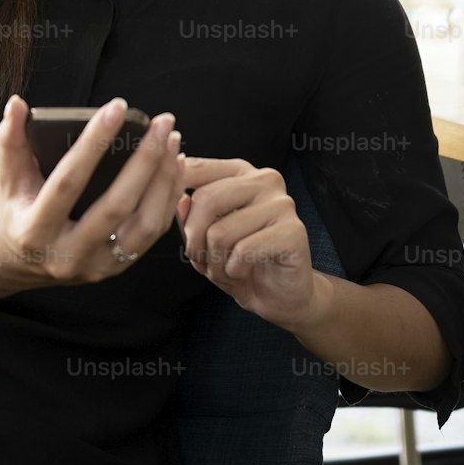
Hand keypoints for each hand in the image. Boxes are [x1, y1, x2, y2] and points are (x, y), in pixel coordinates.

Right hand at [0, 95, 185, 284]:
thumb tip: (17, 104)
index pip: (69, 182)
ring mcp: (96, 266)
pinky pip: (152, 234)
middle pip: (116, 206)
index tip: (117, 107)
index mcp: (36, 229)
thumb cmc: (18, 210)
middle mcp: (67, 253)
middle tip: (162, 122)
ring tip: (172, 141)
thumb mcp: (8, 178)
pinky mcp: (116, 268)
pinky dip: (167, 199)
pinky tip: (174, 166)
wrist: (22, 264)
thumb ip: (10, 140)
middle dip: (144, 160)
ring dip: (163, 180)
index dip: (93, 144)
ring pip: (143, 225)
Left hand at [175, 156, 319, 328]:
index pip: (197, 167)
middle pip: (206, 199)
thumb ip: (189, 214)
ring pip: (220, 231)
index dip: (175, 194)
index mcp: (240, 172)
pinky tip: (243, 273)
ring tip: (226, 269)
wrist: (279, 297)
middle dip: (194, 240)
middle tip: (202, 260)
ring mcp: (281, 204)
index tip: (172, 216)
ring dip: (214, 263)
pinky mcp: (292, 231)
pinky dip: (233, 270)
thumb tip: (179, 199)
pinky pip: (242, 251)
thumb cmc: (241, 262)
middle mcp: (264, 180)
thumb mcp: (204, 236)